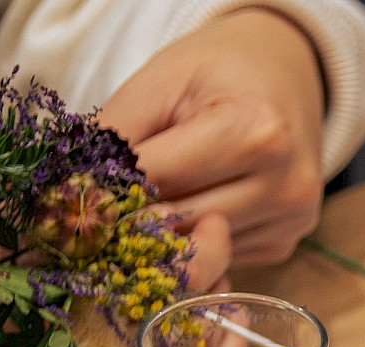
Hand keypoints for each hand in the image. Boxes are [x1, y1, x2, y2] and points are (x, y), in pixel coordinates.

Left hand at [102, 9, 327, 266]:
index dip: (112, 188)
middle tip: (100, 210)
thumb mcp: (162, 79)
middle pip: (181, 224)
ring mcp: (288, 222)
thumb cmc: (219, 72)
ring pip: (198, 250)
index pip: (161, 180)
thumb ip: (119, 132)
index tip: (79, 191)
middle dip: (133, 218)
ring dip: (163, 234)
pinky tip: (193, 209)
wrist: (286, 79)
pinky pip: (221, 257)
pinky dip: (195, 240)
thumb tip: (76, 189)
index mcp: (254, 133)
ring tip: (148, 203)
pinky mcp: (284, 245)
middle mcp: (282, 185)